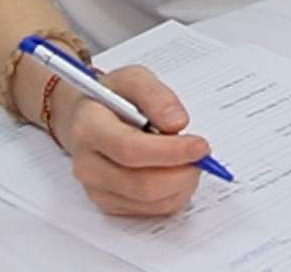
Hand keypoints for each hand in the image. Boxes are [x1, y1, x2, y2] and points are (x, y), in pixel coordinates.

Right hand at [55, 65, 211, 216]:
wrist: (88, 118)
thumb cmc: (113, 97)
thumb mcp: (134, 78)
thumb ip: (156, 96)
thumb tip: (177, 123)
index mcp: (89, 129)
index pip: (130, 149)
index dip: (170, 151)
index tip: (201, 146)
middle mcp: (87, 164)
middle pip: (141, 183)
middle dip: (182, 172)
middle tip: (203, 155)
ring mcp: (97, 188)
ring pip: (149, 201)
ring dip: (181, 184)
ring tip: (190, 161)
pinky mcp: (109, 204)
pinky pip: (150, 211)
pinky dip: (174, 195)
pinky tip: (177, 173)